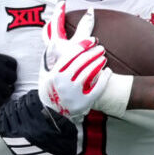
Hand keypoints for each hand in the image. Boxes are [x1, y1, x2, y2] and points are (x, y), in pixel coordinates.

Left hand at [0, 90, 79, 154]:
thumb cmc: (63, 151)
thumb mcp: (68, 131)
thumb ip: (59, 116)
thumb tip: (48, 104)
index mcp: (41, 125)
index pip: (31, 102)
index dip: (31, 95)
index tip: (34, 94)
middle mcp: (27, 130)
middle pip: (20, 106)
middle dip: (23, 100)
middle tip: (26, 99)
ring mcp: (16, 137)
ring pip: (9, 113)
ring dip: (12, 106)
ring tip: (16, 104)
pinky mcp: (10, 143)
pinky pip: (1, 125)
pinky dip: (2, 116)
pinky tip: (5, 112)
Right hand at [39, 1, 110, 116]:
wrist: (52, 114)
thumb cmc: (50, 90)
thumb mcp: (44, 74)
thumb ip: (48, 58)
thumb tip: (53, 42)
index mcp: (55, 74)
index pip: (71, 54)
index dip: (83, 45)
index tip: (92, 40)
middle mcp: (64, 83)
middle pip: (82, 62)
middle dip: (93, 52)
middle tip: (101, 48)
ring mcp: (74, 93)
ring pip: (91, 73)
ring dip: (99, 63)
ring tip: (103, 58)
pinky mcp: (84, 102)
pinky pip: (98, 88)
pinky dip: (105, 78)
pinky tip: (109, 72)